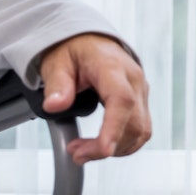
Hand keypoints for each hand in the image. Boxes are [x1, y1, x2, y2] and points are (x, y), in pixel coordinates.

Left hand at [37, 33, 150, 164]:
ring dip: (115, 148)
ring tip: (82, 152)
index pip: (121, 100)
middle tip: (75, 154)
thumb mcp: (56, 62)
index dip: (115, 128)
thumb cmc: (72, 50)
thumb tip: (54, 106)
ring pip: (140, 131)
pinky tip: (100, 146)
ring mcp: (140, 91)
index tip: (104, 150)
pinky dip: (122, 143)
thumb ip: (57, 84)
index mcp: (112, 66)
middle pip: (133, 123)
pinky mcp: (140, 101)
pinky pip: (140, 129)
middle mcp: (133, 79)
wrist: (88, 41)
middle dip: (106, 146)